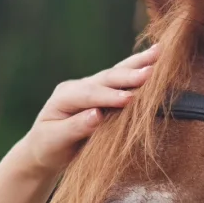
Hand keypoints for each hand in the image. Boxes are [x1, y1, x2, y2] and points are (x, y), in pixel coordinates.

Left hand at [18, 46, 158, 179]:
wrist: (44, 149)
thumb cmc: (48, 147)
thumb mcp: (55, 140)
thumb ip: (75, 127)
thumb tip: (96, 115)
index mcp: (64, 96)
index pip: (89, 94)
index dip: (109, 96)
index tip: (129, 99)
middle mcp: (78, 86)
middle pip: (105, 78)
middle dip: (129, 75)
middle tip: (151, 72)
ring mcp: (91, 87)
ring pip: (116, 73)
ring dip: (138, 64)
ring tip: (159, 53)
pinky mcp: (102, 92)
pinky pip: (122, 80)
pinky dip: (138, 69)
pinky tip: (155, 58)